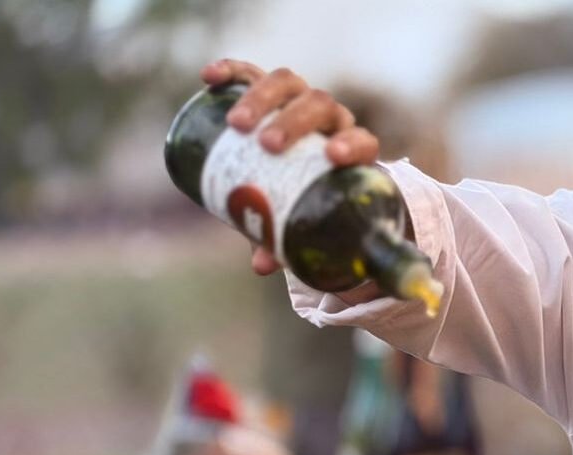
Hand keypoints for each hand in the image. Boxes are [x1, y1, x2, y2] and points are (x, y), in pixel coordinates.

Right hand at [199, 58, 382, 275]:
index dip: (351, 144)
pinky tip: (210, 77)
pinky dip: (232, 70)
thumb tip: (261, 266)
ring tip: (236, 125)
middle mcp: (328, 119)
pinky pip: (250, 72)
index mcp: (350, 150)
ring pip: (287, 83)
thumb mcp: (300, 221)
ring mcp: (297, 99)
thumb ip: (286, 241)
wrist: (300, 168)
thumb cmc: (306, 200)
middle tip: (268, 145)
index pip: (362, 140)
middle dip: (294, 121)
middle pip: (319, 105)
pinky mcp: (266, 89)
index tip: (332, 156)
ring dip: (262, 98)